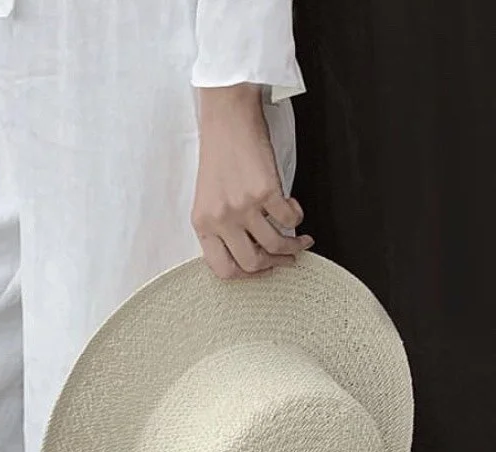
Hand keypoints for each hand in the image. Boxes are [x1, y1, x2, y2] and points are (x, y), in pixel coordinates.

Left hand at [191, 84, 313, 279]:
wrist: (228, 121)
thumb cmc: (219, 157)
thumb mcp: (208, 200)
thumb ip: (221, 228)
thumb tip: (248, 252)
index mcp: (203, 225)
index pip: (223, 269)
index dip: (246, 276)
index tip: (261, 270)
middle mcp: (221, 220)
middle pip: (252, 263)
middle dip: (274, 265)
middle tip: (287, 259)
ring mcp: (244, 207)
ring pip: (275, 245)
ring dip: (293, 247)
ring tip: (301, 241)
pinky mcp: (266, 191)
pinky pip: (289, 220)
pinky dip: (297, 219)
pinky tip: (295, 211)